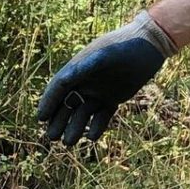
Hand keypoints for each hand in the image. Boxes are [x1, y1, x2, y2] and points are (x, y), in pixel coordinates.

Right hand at [36, 13, 173, 144]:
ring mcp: (99, 91)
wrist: (149, 45)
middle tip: (52, 138)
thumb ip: (83, 67)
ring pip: (83, 114)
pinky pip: (102, 116)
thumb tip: (63, 80)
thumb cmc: (124, 46)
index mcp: (78, 68)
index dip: (48, 103)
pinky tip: (92, 137)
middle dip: (58, 121)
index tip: (41, 118)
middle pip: (67, 105)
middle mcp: (85, 82)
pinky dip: (97, 127)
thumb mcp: (104, 55)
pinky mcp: (113, 99)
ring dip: (75, 127)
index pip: (58, 88)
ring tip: (70, 143)